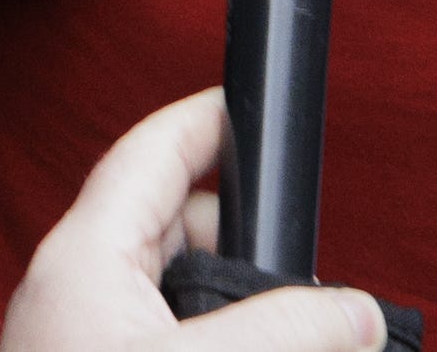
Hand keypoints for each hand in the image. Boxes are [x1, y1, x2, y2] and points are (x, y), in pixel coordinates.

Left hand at [0, 88, 385, 351]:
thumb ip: (286, 331)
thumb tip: (358, 312)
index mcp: (85, 258)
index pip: (153, 153)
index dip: (211, 122)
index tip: (264, 108)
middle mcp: (78, 294)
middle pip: (178, 233)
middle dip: (250, 248)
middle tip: (321, 287)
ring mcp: (83, 345)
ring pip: (181, 301)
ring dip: (244, 315)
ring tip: (312, 336)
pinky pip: (169, 342)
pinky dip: (220, 343)